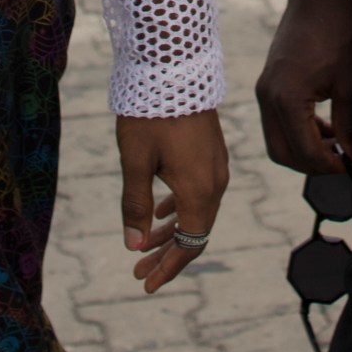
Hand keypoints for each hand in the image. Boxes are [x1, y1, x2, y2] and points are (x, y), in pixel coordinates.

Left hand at [117, 109, 227, 294]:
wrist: (174, 67)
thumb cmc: (151, 115)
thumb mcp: (136, 162)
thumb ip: (136, 205)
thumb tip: (134, 245)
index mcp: (199, 190)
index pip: (189, 244)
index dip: (168, 268)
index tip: (145, 283)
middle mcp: (215, 181)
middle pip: (195, 231)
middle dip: (166, 254)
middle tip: (138, 270)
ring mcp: (217, 165)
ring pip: (197, 210)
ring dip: (172, 230)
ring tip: (144, 244)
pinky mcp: (212, 151)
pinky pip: (200, 191)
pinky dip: (180, 207)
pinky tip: (163, 209)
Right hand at [256, 0, 351, 175]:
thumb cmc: (336, 33)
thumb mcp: (348, 82)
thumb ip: (346, 123)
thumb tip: (351, 155)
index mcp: (286, 99)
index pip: (304, 152)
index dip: (329, 165)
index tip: (350, 166)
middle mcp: (267, 97)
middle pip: (282, 153)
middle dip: (311, 164)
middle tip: (340, 161)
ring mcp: (263, 89)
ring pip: (277, 139)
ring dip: (303, 148)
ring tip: (335, 142)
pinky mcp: (267, 83)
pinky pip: (276, 120)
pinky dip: (296, 130)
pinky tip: (322, 124)